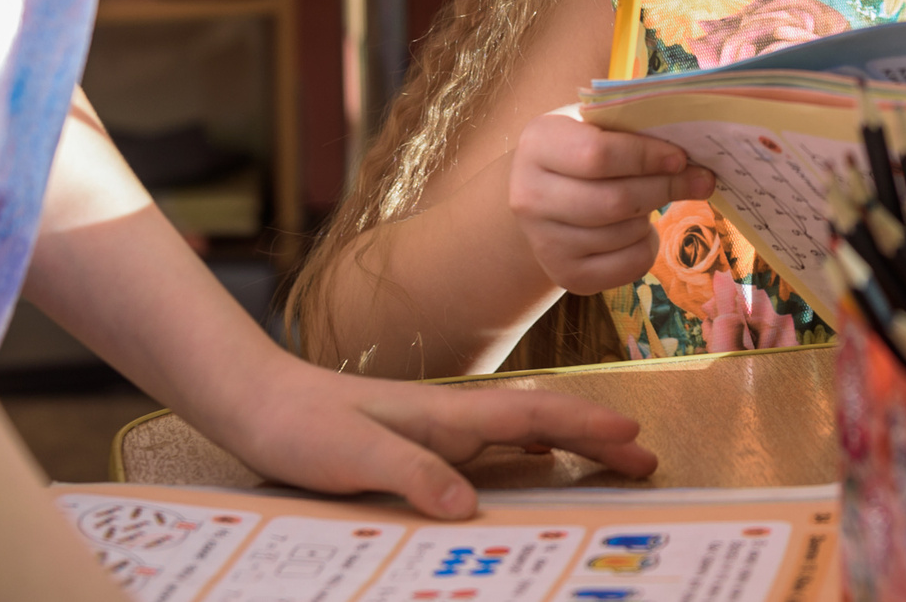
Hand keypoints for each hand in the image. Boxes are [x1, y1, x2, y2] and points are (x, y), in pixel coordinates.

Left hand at [210, 348, 658, 518]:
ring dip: (571, 444)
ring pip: (523, 433)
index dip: (584, 428)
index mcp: (445, 416)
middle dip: (596, 435)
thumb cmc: (301, 427)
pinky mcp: (421, 441)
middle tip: (648, 457)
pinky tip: (537, 467)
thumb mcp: (353, 456)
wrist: (257, 402)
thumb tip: (470, 504)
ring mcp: (439, 427)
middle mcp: (451, 417)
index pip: (531, 418)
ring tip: (612, 460)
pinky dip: (530, 454)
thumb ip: (413, 476)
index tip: (634, 438)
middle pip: (541, 422)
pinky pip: (493, 448)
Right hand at [508, 108, 712, 293]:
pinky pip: (629, 264)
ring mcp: (544, 242)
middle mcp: (529, 196)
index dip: (647, 157)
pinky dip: (648, 246)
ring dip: (652, 216)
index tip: (680, 157)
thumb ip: (634, 128)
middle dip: (665, 189)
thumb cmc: (581, 150)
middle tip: (699, 180)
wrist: (543, 199)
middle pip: (615, 201)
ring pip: (625, 234)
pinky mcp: (566, 275)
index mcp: (537, 144)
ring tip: (651, 200)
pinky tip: (638, 229)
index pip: (598, 155)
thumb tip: (691, 154)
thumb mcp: (594, 124)